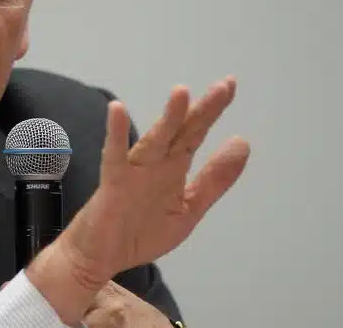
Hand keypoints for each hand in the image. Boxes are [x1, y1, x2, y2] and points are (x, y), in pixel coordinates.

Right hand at [27, 77, 249, 323]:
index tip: (229, 85)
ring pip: (154, 141)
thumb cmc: (140, 231)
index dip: (212, 111)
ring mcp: (133, 171)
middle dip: (202, 110)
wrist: (100, 258)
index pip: (195, 134)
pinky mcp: (113, 184)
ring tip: (182, 94)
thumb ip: (214, 180)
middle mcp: (156, 163)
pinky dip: (115, 134)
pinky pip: (114, 156)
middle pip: (181, 132)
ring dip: (168, 118)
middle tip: (224, 86)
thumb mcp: (189, 209)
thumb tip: (242, 143)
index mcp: (174, 168)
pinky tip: (118, 111)